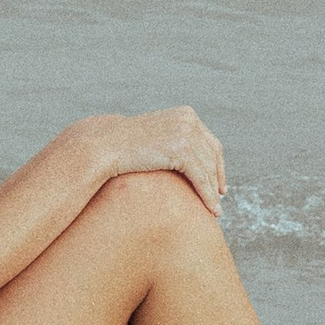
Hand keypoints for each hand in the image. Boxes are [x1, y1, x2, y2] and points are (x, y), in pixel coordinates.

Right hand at [73, 105, 227, 213]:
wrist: (106, 146)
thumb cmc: (126, 146)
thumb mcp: (157, 136)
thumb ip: (174, 141)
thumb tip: (189, 160)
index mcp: (186, 114)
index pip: (211, 142)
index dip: (217, 165)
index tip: (219, 182)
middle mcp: (189, 119)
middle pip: (213, 155)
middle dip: (217, 179)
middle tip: (219, 197)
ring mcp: (186, 133)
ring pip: (209, 169)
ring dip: (213, 192)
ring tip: (215, 210)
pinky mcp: (181, 150)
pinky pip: (201, 178)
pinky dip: (208, 196)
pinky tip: (210, 209)